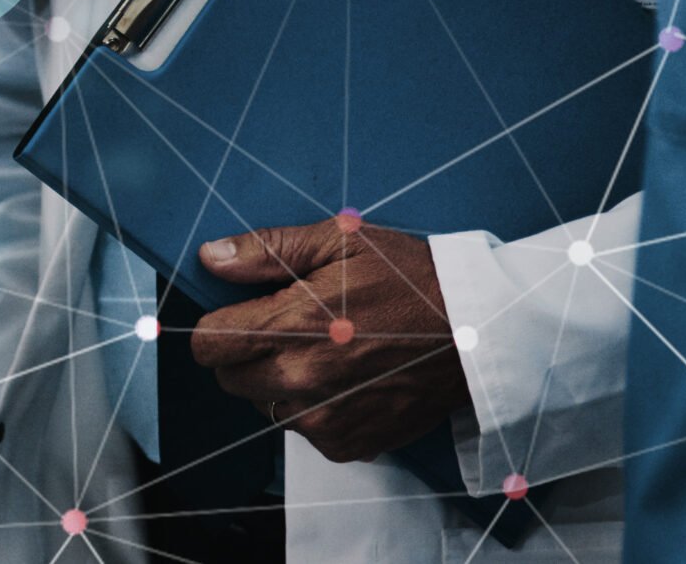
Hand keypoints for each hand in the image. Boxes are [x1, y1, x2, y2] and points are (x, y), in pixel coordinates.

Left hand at [187, 217, 469, 463]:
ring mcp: (324, 420)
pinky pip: (302, 430)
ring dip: (278, 382)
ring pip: (265, 405)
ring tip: (324, 352)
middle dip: (246, 353)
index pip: (209, 344)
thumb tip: (211, 258)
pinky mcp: (348, 445)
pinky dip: (313, 408)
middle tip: (288, 328)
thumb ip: (267, 250)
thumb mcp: (339, 240)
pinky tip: (345, 379)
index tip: (240, 314)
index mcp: (291, 326)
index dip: (218, 326)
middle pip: (230, 378)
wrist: (476, 332)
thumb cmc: (408, 278)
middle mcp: (301, 381)